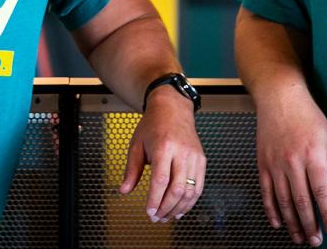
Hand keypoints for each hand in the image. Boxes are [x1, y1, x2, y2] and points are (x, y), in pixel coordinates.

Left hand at [118, 87, 205, 221]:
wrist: (173, 109)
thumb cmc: (153, 125)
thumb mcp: (137, 144)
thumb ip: (132, 169)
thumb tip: (124, 190)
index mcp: (164, 147)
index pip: (161, 180)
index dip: (155, 200)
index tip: (149, 212)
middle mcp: (182, 152)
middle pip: (177, 188)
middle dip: (166, 208)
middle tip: (156, 218)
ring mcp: (194, 156)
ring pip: (190, 191)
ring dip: (178, 208)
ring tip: (167, 216)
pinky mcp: (201, 160)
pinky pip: (199, 186)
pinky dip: (190, 201)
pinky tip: (180, 209)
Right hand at [254, 90, 326, 246]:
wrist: (279, 98)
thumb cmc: (307, 115)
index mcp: (313, 156)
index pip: (322, 191)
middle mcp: (293, 163)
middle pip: (302, 201)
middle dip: (310, 225)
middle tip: (316, 241)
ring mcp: (275, 165)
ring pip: (284, 201)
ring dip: (292, 223)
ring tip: (300, 238)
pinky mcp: (263, 164)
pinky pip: (266, 193)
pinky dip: (272, 210)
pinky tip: (278, 223)